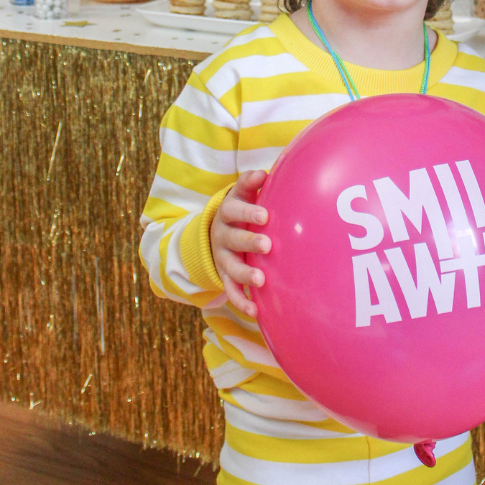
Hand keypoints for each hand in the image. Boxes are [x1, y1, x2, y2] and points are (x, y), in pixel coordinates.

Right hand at [209, 170, 270, 317]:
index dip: (248, 212)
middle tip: (267, 245)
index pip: (233, 209)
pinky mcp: (225, 276)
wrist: (217, 231)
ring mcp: (222, 258)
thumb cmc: (241, 208)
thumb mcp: (241, 193)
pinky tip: (255, 311)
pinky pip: (231, 290)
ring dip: (245, 274)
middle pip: (232, 239)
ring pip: (230, 267)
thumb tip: (263, 173)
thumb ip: (250, 182)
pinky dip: (241, 301)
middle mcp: (222, 236)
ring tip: (260, 279)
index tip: (265, 216)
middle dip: (249, 242)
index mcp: (227, 212)